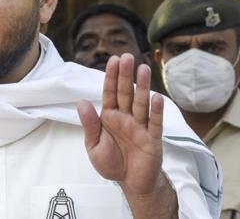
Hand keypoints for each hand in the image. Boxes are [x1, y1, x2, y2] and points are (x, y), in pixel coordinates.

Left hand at [77, 54, 163, 196]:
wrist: (130, 182)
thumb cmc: (111, 162)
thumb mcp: (94, 146)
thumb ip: (90, 125)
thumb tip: (82, 102)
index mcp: (110, 117)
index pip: (110, 93)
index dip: (112, 77)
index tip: (113, 60)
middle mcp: (126, 118)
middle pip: (126, 93)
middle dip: (126, 75)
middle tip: (127, 56)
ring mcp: (140, 127)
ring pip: (141, 103)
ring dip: (142, 87)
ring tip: (144, 69)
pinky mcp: (152, 139)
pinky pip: (155, 123)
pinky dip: (156, 111)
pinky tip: (157, 98)